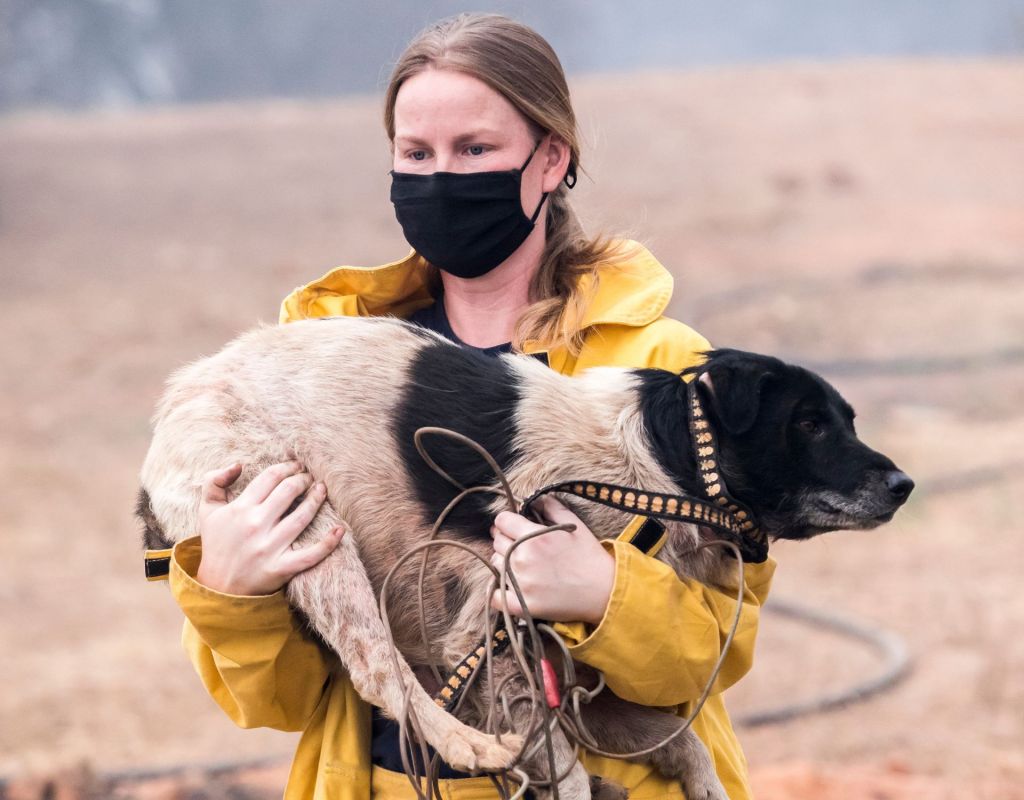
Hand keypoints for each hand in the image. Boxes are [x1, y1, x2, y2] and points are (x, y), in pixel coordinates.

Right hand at [195, 461, 345, 595]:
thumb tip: (238, 464)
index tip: (296, 465)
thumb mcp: (208, 511)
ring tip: (322, 489)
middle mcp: (255, 525)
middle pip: (288, 492)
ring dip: (316, 499)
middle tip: (309, 476)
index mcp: (240, 509)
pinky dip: (328, 543)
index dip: (287, 467)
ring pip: (302, 517)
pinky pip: (310, 555)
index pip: (270, 478)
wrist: (218, 587)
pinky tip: (340, 529)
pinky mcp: (281, 568)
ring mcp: (269, 547)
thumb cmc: (217, 544)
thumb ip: (214, 482)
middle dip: (303, 479)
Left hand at [489, 496, 614, 625]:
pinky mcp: (522, 604)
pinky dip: (499, 592)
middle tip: (519, 545)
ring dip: (503, 561)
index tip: (513, 526)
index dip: (507, 521)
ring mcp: (520, 582)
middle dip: (506, 539)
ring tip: (521, 564)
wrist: (605, 591)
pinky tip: (511, 587)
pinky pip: (496, 597)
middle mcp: (523, 558)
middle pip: (497, 542)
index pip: (502, 521)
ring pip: (495, 564)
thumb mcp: (574, 524)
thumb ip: (551, 507)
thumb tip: (535, 498)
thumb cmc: (590, 556)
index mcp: (533, 536)